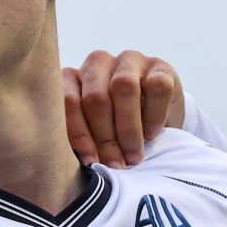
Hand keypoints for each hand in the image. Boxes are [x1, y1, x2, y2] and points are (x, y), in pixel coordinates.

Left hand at [63, 50, 184, 168]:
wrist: (156, 118)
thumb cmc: (115, 129)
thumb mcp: (93, 134)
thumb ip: (83, 142)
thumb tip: (83, 166)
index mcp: (72, 78)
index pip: (68, 101)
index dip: (78, 134)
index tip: (90, 162)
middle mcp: (96, 63)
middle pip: (95, 97)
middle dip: (105, 137)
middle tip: (116, 164)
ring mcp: (127, 60)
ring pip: (123, 87)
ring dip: (128, 128)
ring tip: (133, 156)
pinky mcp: (159, 65)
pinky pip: (156, 86)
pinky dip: (153, 115)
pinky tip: (151, 134)